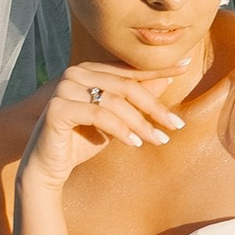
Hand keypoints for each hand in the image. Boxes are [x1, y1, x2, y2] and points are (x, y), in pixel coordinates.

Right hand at [22, 60, 188, 191]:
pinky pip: (99, 115)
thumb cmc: (83, 141)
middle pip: (126, 86)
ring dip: (141, 123)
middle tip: (176, 125)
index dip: (158, 69)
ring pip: (115, 102)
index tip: (186, 67)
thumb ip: (136, 99)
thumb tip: (167, 78)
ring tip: (158, 140)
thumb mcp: (117, 120)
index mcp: (90, 70)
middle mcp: (76, 73)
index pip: (130, 70)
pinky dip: (120, 130)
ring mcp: (64, 88)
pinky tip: (134, 144)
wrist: (49, 166)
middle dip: (154, 108)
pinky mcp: (58, 108)